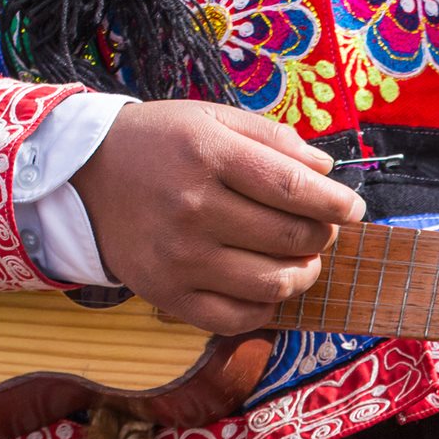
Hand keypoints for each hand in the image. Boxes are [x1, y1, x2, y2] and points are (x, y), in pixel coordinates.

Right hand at [70, 100, 365, 334]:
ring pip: (273, 284)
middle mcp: (193, 208)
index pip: (294, 190)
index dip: (336, 204)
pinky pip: (238, 318)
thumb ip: (273, 140)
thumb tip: (327, 174)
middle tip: (322, 229)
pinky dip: (266, 307)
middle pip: (290, 238)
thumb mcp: (211, 119)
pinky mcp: (168, 295)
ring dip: (303, 275)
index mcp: (207, 155)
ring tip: (302, 259)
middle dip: (322, 236)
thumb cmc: (162, 145)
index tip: (354, 209)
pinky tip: (267, 286)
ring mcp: (180, 257)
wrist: (85, 177)